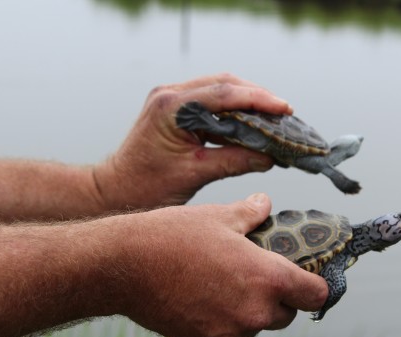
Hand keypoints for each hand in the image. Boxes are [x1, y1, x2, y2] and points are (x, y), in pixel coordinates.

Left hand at [92, 73, 292, 209]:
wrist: (115, 189)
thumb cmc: (146, 186)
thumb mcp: (194, 174)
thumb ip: (234, 161)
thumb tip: (270, 157)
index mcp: (171, 107)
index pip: (225, 93)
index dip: (260, 100)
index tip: (285, 109)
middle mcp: (170, 95)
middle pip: (225, 84)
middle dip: (258, 97)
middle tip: (285, 113)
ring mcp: (171, 99)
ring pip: (220, 89)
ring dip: (248, 102)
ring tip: (274, 118)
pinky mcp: (175, 108)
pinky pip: (211, 102)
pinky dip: (234, 111)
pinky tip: (252, 123)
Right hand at [108, 193, 327, 336]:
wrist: (123, 266)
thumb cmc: (173, 236)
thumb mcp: (218, 216)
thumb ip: (252, 214)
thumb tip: (266, 203)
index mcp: (267, 278)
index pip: (316, 295)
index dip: (315, 285)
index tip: (306, 276)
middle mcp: (254, 313)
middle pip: (287, 314)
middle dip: (279, 297)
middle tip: (256, 273)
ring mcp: (229, 333)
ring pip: (256, 324)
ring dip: (250, 309)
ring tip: (224, 281)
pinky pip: (229, 333)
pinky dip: (224, 319)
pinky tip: (202, 295)